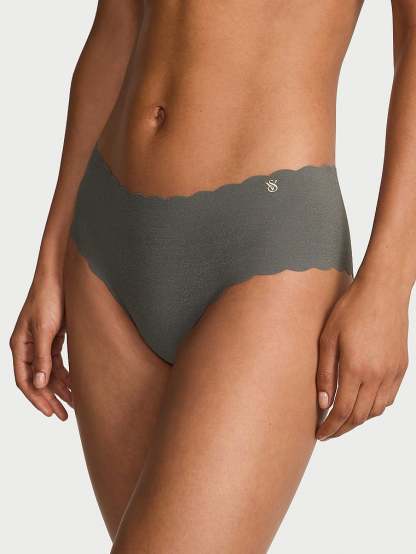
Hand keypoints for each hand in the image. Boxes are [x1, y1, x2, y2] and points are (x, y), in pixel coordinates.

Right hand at [10, 276, 72, 419]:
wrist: (60, 277)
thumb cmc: (48, 298)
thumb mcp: (45, 328)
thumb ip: (42, 357)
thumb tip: (40, 383)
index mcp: (20, 345)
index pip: (25, 380)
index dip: (37, 398)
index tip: (50, 413)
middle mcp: (28, 347)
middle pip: (38, 380)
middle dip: (50, 399)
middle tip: (64, 416)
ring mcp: (41, 343)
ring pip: (49, 373)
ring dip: (60, 389)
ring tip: (74, 405)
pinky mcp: (54, 338)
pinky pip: (57, 363)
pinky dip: (66, 375)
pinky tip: (75, 385)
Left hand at [316, 276, 408, 439]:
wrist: (382, 291)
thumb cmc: (350, 309)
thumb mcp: (327, 338)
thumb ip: (325, 373)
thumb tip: (323, 403)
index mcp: (355, 368)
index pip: (342, 411)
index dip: (330, 427)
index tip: (320, 434)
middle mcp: (377, 375)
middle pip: (359, 416)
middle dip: (342, 428)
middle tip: (328, 432)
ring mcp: (392, 372)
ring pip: (376, 410)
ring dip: (358, 419)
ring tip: (342, 419)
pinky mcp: (401, 367)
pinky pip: (389, 398)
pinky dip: (375, 407)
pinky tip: (363, 403)